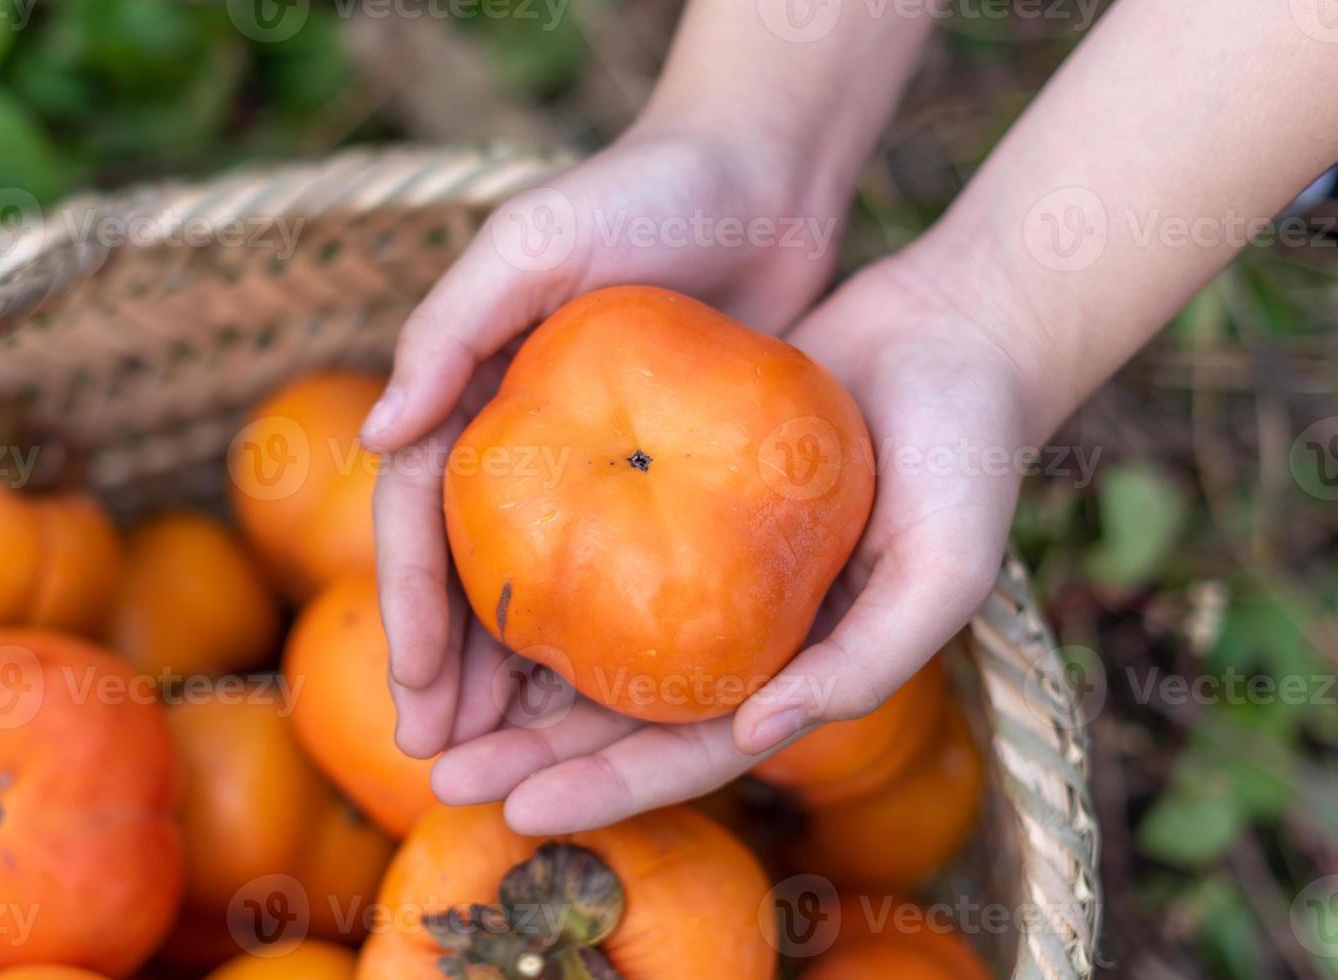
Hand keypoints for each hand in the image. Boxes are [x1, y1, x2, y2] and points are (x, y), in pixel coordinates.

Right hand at [363, 122, 848, 762]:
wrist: (763, 175)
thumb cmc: (647, 192)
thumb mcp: (537, 240)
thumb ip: (450, 328)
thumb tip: (372, 438)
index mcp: (469, 390)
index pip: (421, 517)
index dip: (408, 607)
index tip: (412, 691)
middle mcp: (517, 435)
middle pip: (470, 574)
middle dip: (447, 668)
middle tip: (446, 756)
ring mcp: (591, 460)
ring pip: (541, 588)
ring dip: (514, 676)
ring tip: (511, 756)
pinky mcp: (664, 471)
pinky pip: (628, 569)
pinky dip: (606, 635)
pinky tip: (606, 700)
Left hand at [426, 253, 1039, 833]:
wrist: (952, 334)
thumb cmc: (967, 457)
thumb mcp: (943, 570)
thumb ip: (864, 665)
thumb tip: (753, 737)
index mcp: (797, 672)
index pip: (692, 753)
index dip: (609, 792)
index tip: (518, 812)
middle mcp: (742, 631)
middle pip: (624, 713)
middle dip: (534, 757)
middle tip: (441, 778)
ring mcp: (705, 564)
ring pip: (597, 638)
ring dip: (514, 678)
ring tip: (426, 701)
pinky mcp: (676, 489)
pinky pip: (596, 540)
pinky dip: (540, 575)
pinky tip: (467, 587)